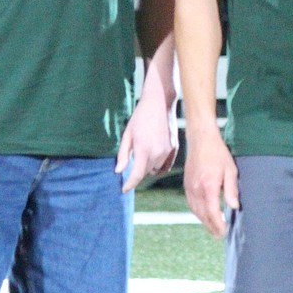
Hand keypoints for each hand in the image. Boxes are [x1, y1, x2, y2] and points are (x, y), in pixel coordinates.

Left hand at [116, 77, 178, 192]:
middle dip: (137, 172)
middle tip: (131, 163)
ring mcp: (167, 151)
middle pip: (145, 173)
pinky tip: (152, 159)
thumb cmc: (140, 117)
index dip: (129, 184)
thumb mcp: (127, 134)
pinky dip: (158, 165)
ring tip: (143, 154)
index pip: (136, 176)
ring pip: (155, 169)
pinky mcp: (174, 148)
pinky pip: (165, 165)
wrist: (160, 103)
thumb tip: (118, 171)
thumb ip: (123, 155)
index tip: (124, 189)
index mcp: (144, 150)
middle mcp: (158, 153)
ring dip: (148, 167)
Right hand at [183, 127, 238, 238]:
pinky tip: (203, 214)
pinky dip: (197, 211)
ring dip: (203, 220)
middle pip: (202, 214)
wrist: (201, 140)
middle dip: (211, 226)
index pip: (212, 212)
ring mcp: (189, 187)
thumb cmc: (218, 153)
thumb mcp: (230, 170)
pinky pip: (191, 203)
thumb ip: (232, 189)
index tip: (223, 231)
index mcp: (208, 187)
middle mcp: (196, 190)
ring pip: (195, 210)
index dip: (217, 224)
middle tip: (219, 234)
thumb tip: (233, 206)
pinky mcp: (187, 184)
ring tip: (212, 227)